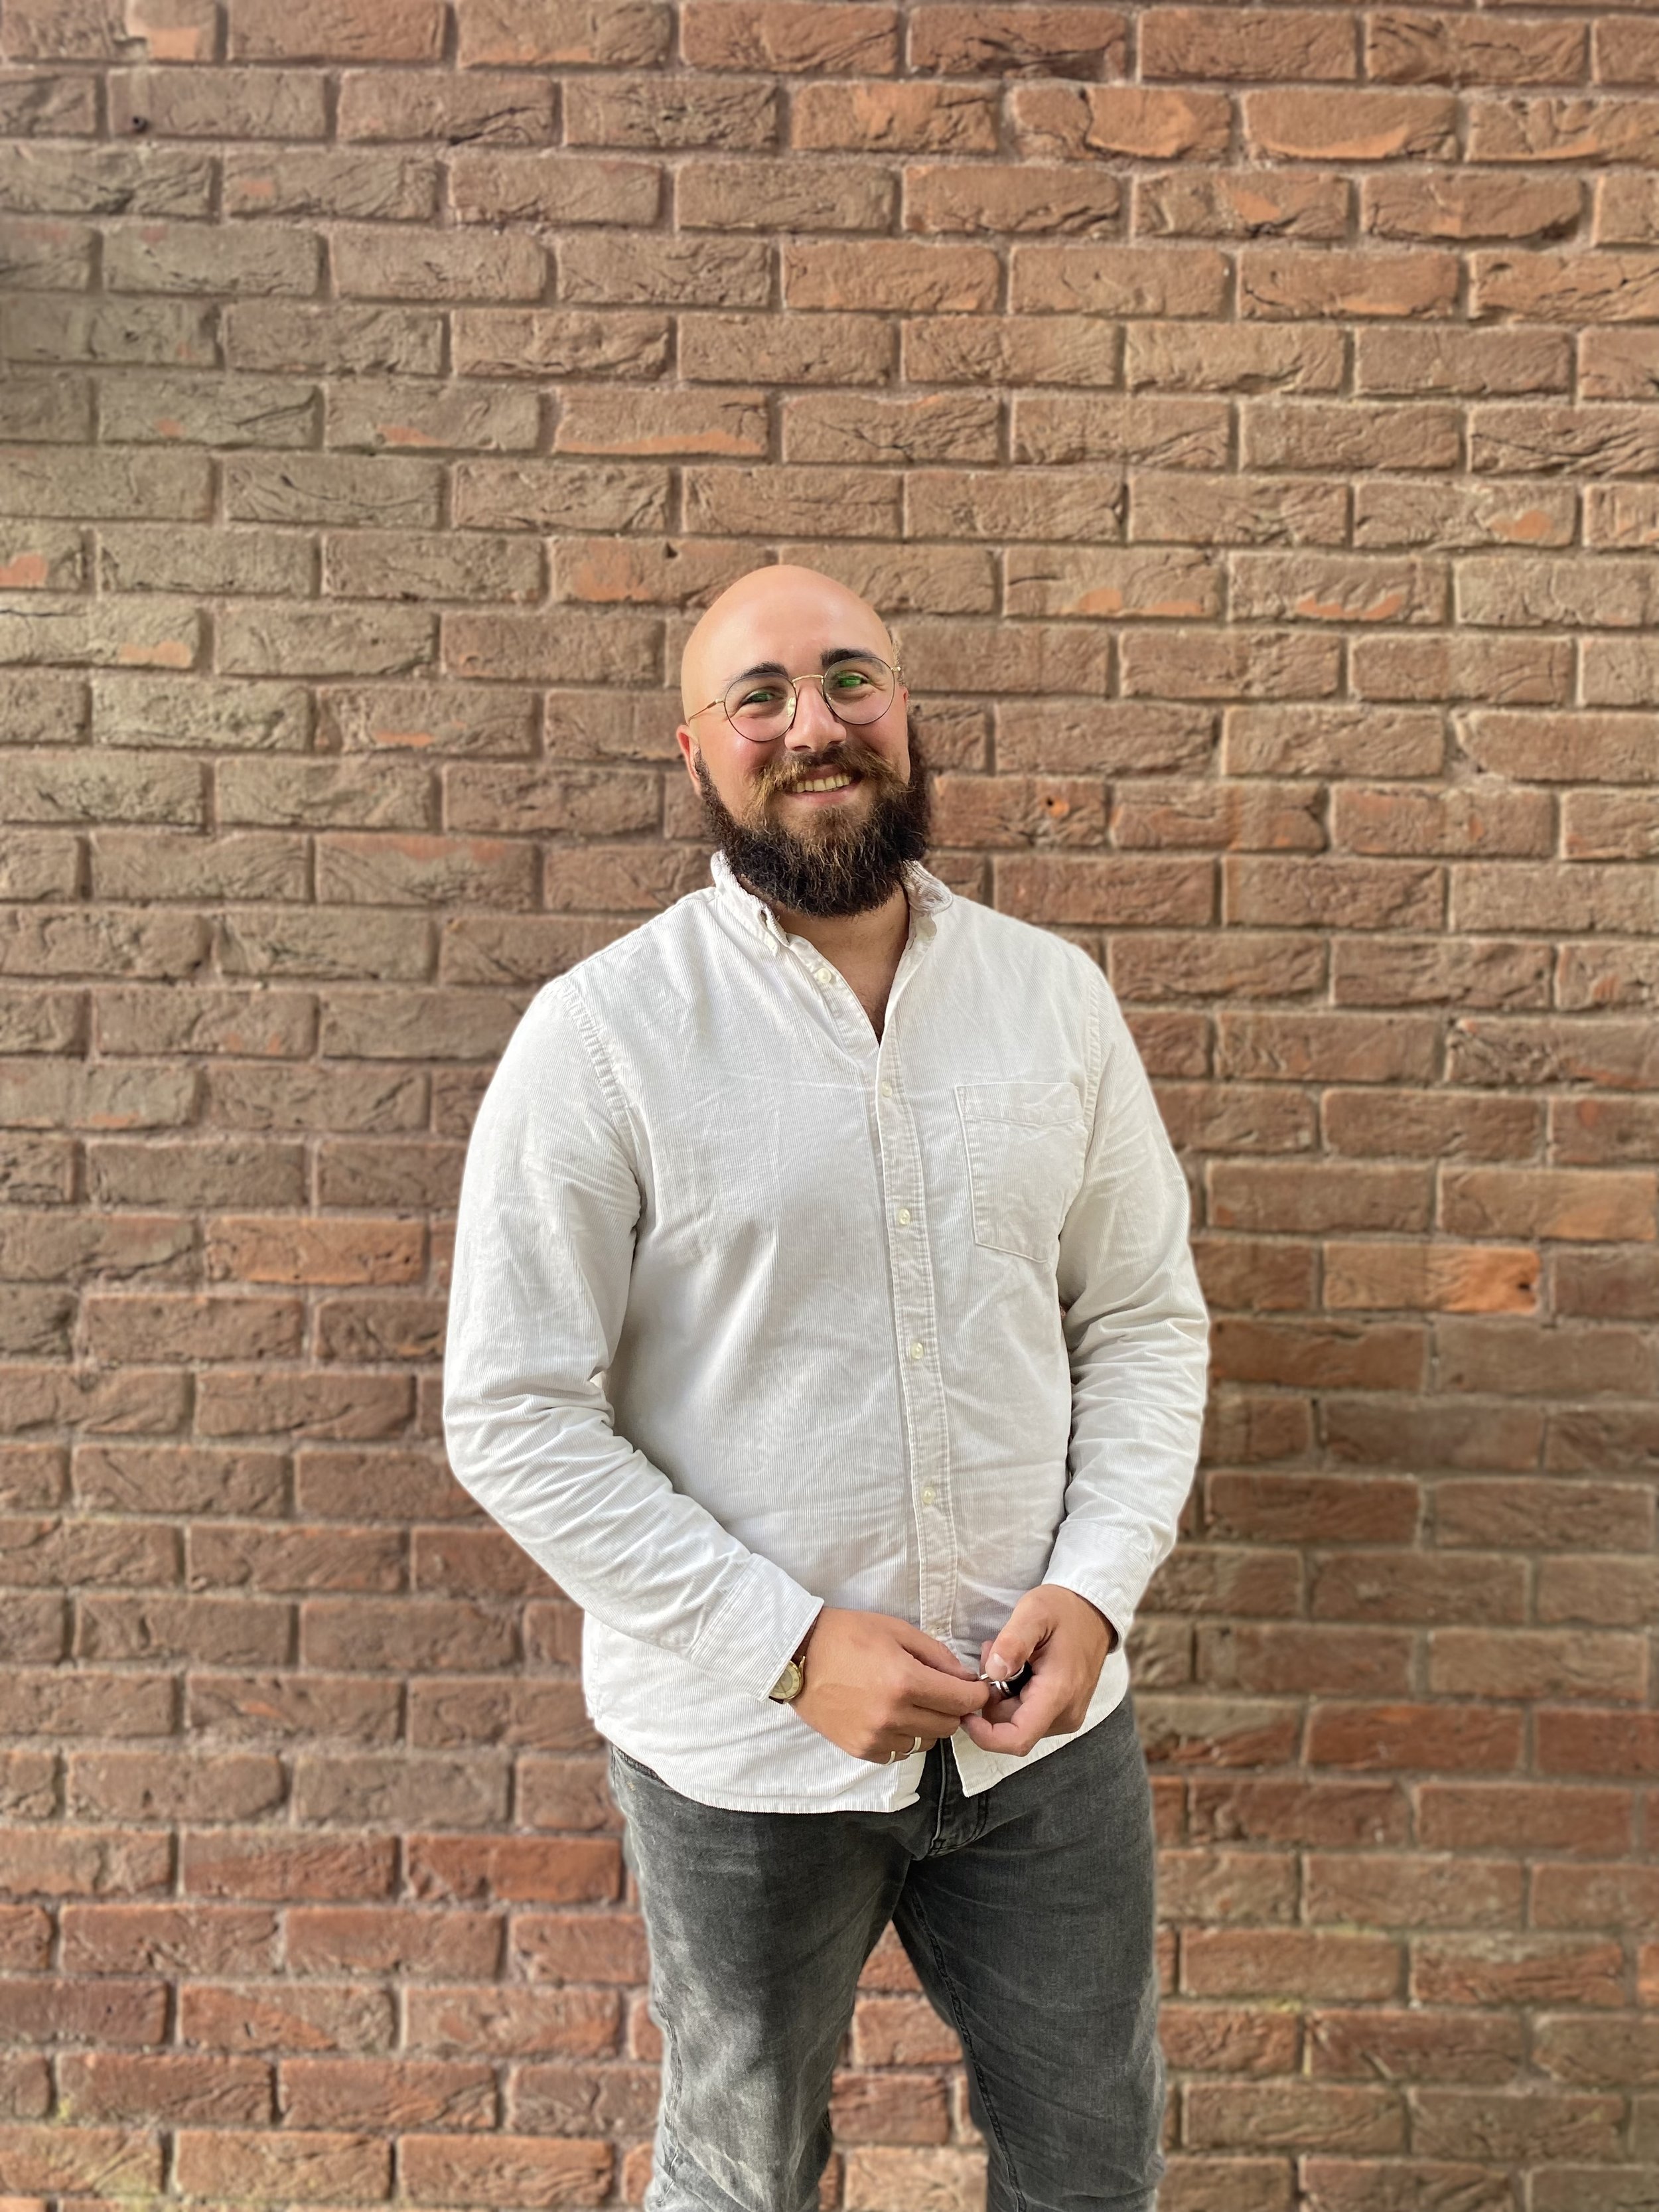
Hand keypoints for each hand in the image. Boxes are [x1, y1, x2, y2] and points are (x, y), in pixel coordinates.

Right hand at [792, 1607, 991, 1765]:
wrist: (797, 1656)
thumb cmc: (847, 1635)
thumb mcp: (897, 1630)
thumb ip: (937, 1655)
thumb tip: (965, 1678)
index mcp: (905, 1681)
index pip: (961, 1700)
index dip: (976, 1694)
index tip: (975, 1688)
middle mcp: (893, 1715)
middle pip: (948, 1725)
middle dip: (952, 1708)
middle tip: (941, 1690)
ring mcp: (875, 1737)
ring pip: (926, 1742)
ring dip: (927, 1724)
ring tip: (911, 1702)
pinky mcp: (860, 1749)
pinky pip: (900, 1753)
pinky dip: (903, 1737)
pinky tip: (890, 1716)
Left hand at [961, 1586, 1116, 1757]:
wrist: (1093, 1611)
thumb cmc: (1064, 1609)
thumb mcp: (1034, 1611)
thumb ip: (1012, 1642)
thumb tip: (994, 1672)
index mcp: (1058, 1693)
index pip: (1018, 1738)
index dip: (985, 1735)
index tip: (965, 1712)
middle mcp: (1065, 1714)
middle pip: (1010, 1726)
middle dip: (992, 1696)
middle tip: (993, 1655)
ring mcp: (1066, 1716)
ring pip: (1016, 1720)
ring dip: (1003, 1693)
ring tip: (1011, 1657)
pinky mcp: (1064, 1713)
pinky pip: (1027, 1714)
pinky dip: (1014, 1694)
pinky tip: (1020, 1666)